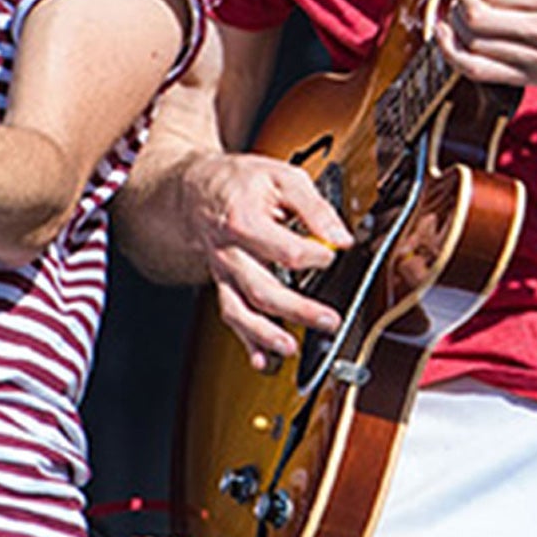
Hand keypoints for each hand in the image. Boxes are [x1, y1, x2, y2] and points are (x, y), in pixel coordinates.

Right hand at [180, 151, 354, 368]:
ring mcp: (223, 272)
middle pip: (263, 289)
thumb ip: (315, 207)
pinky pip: (231, 315)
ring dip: (267, 334)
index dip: (316, 255)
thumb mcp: (283, 177)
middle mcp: (229, 253)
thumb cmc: (240, 181)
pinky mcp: (224, 283)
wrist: (196, 188)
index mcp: (243, 222)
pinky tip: (262, 360)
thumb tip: (341, 235)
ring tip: (292, 347)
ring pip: (241, 310)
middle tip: (329, 320)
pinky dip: (247, 341)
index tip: (335, 251)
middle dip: (298, 309)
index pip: (286, 251)